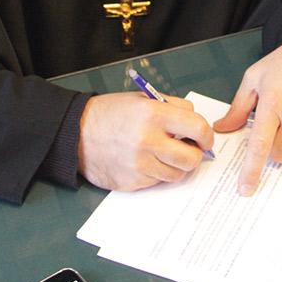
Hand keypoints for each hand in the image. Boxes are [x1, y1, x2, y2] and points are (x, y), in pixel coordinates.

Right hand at [78, 91, 213, 190]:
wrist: (76, 133)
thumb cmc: (110, 113)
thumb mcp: (141, 100)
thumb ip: (172, 107)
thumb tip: (196, 123)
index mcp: (153, 114)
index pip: (197, 127)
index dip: (206, 135)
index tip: (205, 138)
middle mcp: (148, 140)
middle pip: (192, 158)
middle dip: (194, 154)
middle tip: (187, 149)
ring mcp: (140, 164)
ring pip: (177, 174)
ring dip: (175, 166)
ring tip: (164, 155)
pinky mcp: (132, 182)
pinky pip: (158, 182)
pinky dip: (157, 173)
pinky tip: (145, 161)